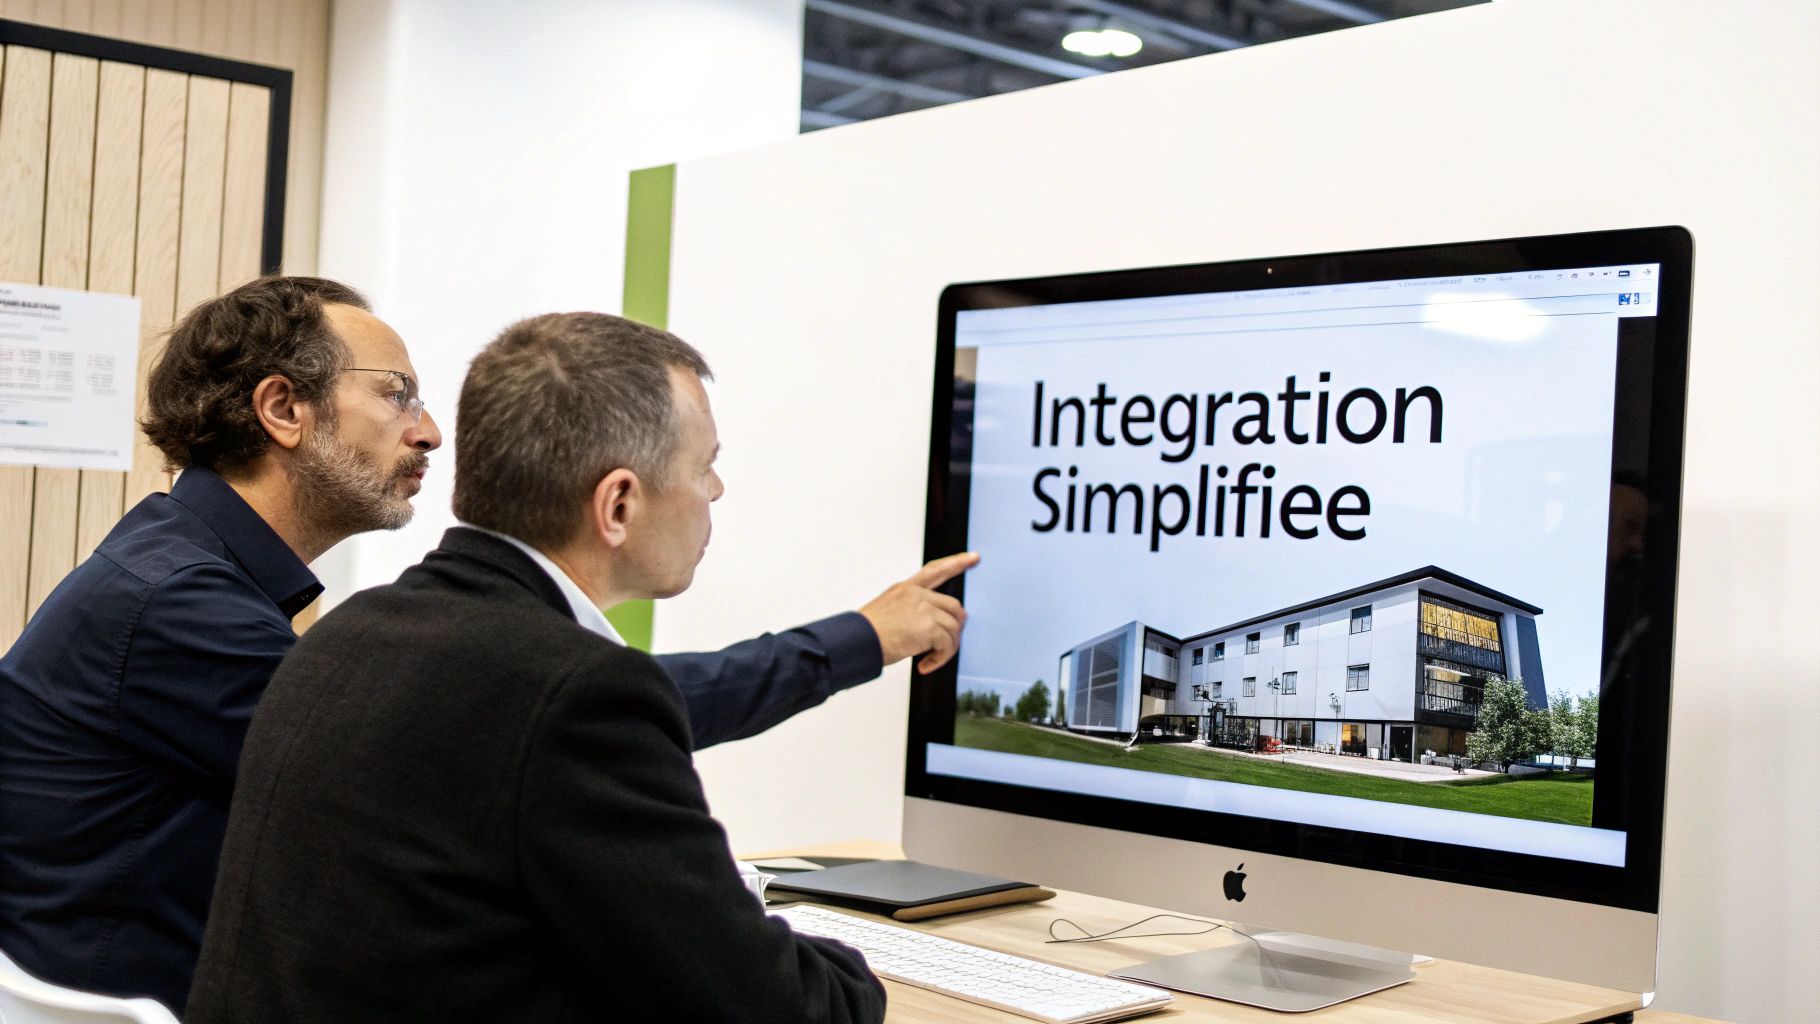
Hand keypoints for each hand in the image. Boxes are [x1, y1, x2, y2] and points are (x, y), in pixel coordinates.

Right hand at [858, 552, 979, 674]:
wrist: (856, 642)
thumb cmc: (864, 633)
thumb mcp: (885, 613)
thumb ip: (908, 614)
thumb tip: (926, 630)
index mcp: (906, 589)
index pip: (935, 570)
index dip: (956, 563)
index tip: (973, 558)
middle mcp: (917, 595)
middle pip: (953, 606)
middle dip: (955, 627)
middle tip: (946, 645)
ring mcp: (924, 608)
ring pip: (953, 627)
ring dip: (947, 648)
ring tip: (931, 659)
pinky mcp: (928, 626)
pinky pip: (947, 644)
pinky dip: (941, 658)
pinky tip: (925, 665)